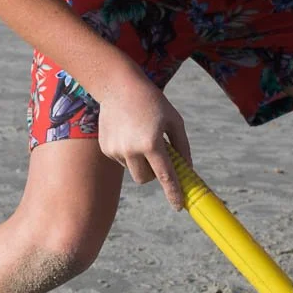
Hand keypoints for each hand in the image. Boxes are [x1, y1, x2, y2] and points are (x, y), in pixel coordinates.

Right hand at [94, 77, 190, 208]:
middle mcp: (131, 149)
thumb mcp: (174, 120)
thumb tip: (187, 169)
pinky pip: (122, 160)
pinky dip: (128, 153)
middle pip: (146, 179)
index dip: (173, 193)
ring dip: (140, 161)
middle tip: (158, 156)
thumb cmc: (152, 101)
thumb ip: (182, 146)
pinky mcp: (106, 148)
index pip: (165, 176)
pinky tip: (127, 132)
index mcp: (152, 143)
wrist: (118, 86)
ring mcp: (116, 150)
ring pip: (133, 170)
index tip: (178, 206)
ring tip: (140, 135)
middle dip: (154, 174)